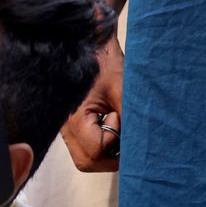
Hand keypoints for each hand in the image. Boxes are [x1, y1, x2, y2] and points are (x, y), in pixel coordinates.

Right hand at [61, 36, 122, 172]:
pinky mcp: (71, 125)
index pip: (95, 152)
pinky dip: (100, 142)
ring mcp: (66, 128)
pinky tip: (109, 124)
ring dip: (105, 151)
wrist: (87, 44)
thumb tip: (139, 144)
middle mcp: (66, 128)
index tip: (118, 116)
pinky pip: (84, 145)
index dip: (114, 142)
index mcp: (75, 119)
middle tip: (126, 140)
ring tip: (118, 129)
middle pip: (87, 162)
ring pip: (85, 157)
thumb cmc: (104, 62)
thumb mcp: (123, 90)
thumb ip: (130, 120)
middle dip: (110, 157)